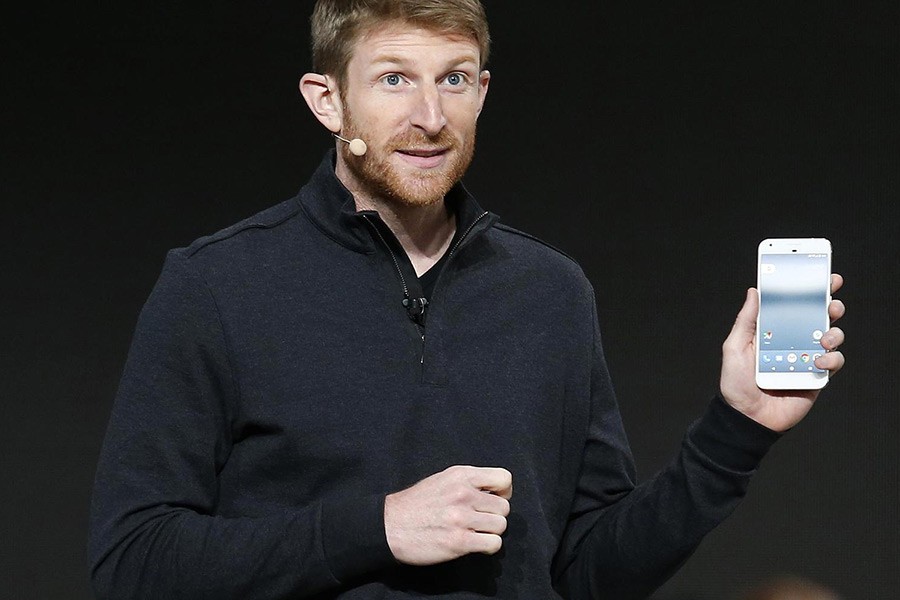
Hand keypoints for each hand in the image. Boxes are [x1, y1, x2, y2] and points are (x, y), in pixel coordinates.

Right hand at [383, 465, 512, 565]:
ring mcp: (462, 518)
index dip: (504, 492)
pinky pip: (493, 544)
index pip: (504, 478)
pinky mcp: (459, 541)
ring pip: (501, 526)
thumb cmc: (415, 504)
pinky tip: (475, 543)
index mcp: (461, 475)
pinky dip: (487, 546)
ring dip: (491, 532)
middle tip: (479, 520)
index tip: (494, 500)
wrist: (390, 526)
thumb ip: (468, 481)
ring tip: (475, 532)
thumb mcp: (442, 479)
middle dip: (494, 515)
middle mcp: (463, 494)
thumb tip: (494, 491)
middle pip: (504, 507)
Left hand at [720, 273, 845, 431]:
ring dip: (833, 332)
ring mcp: (806, 358)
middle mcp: (792, 341)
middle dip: (829, 304)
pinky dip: (831, 358)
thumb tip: (754, 291)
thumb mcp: (734, 346)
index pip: (793, 305)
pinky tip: (818, 361)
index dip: (807, 290)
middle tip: (830, 301)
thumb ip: (746, 320)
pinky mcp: (816, 377)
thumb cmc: (736, 383)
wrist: (746, 418)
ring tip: (822, 337)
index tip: (821, 275)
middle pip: (818, 316)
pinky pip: (834, 362)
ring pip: (831, 336)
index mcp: (773, 331)